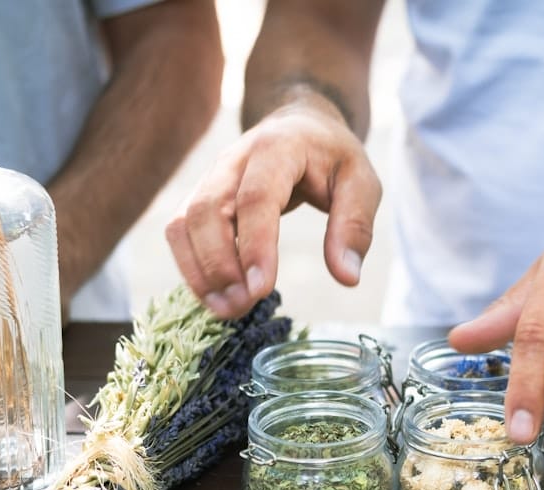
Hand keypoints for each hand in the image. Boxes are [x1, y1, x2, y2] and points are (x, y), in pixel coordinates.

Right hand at [167, 95, 381, 318]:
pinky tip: (215, 298)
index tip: (262, 290)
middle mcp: (233, 159)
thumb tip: (347, 277)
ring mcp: (211, 177)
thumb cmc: (334, 158)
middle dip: (219, 265)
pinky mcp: (200, 196)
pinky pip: (180, 232)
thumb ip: (355, 227)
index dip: (255, 246)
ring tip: (228, 310)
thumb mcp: (362, 183)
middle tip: (243, 306)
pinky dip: (192, 268)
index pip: (256, 198)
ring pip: (184, 223)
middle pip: (207, 210)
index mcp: (277, 148)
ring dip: (200, 271)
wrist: (302, 125)